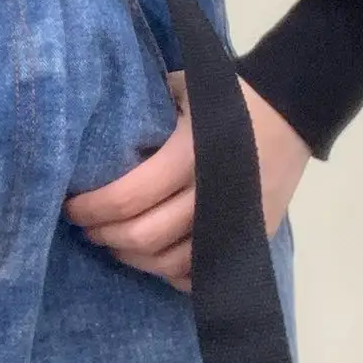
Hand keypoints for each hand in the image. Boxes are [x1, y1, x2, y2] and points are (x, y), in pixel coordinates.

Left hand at [62, 73, 310, 291]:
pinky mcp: (252, 236)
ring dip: (134, 258)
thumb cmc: (229, 94)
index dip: (93, 208)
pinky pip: (203, 274)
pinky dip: (173, 274)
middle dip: (106, 236)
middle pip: (145, 236)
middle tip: (87, 227)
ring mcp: (234, 222)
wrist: (292, 109)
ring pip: (171, 262)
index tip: (71, 206)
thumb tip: (95, 127)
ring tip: (115, 244)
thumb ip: (145, 111)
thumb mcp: (183, 89)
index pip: (129, 196)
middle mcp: (211, 195)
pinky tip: (155, 259)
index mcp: (189, 155)